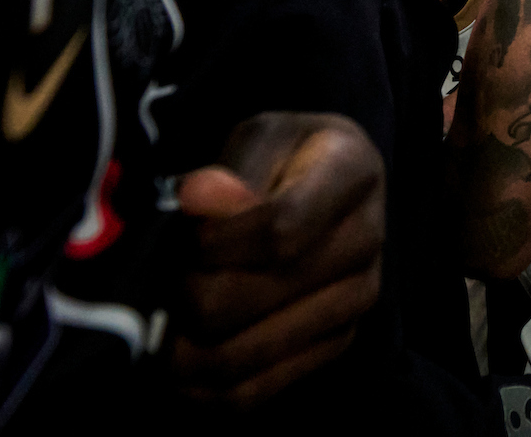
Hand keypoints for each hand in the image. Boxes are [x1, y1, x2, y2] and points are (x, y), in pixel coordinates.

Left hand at [171, 113, 385, 406]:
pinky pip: (257, 391)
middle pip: (257, 296)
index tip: (185, 238)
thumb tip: (199, 196)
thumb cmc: (283, 158)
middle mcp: (367, 239)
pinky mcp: (338, 342)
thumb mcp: (260, 139)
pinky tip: (179, 368)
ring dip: (188, 347)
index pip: (280, 229)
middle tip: (165, 280)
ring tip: (163, 323)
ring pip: (248, 352)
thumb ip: (232, 169)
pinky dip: (204, 390)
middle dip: (190, 292)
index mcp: (353, 173)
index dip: (216, 244)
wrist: (326, 187)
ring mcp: (357, 298)